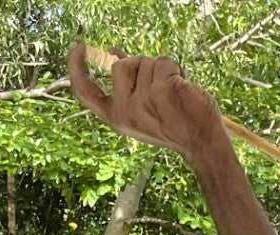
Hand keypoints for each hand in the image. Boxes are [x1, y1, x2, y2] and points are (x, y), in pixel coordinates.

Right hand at [68, 43, 229, 163]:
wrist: (203, 142)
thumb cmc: (175, 124)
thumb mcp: (143, 108)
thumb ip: (128, 84)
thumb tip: (113, 52)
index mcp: (117, 117)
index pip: (86, 92)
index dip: (77, 67)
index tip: (79, 46)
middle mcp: (126, 111)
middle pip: (121, 65)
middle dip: (141, 65)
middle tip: (159, 84)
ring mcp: (144, 100)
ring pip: (147, 62)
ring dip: (163, 70)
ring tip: (175, 92)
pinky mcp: (164, 90)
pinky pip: (165, 62)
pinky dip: (177, 70)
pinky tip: (184, 89)